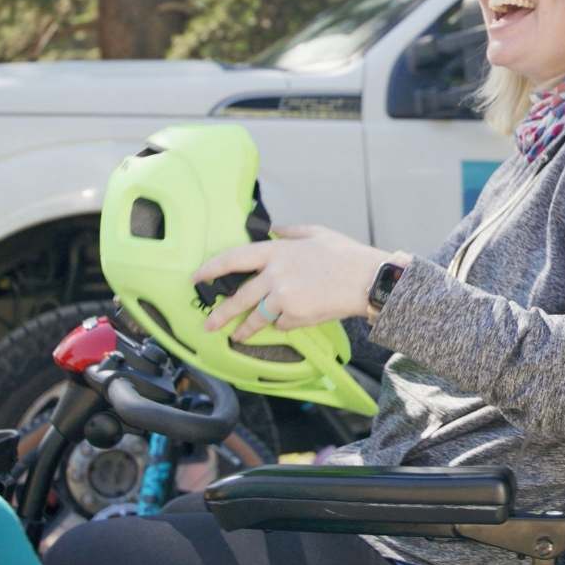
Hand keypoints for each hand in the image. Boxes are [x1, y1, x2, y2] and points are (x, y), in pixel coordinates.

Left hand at [192, 224, 406, 341]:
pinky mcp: (295, 317)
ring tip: (236, 336)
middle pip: (238, 298)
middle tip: (208, 324)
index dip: (212, 269)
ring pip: (256, 317)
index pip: (233, 259)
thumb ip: (290, 232)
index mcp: (276, 252)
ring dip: (244, 328)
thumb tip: (274, 229)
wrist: (366, 280)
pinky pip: (281, 324)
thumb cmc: (345, 254)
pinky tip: (292, 318)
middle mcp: (275, 276)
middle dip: (220, 313)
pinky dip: (282, 323)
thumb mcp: (316, 232)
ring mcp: (283, 298)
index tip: (198, 278)